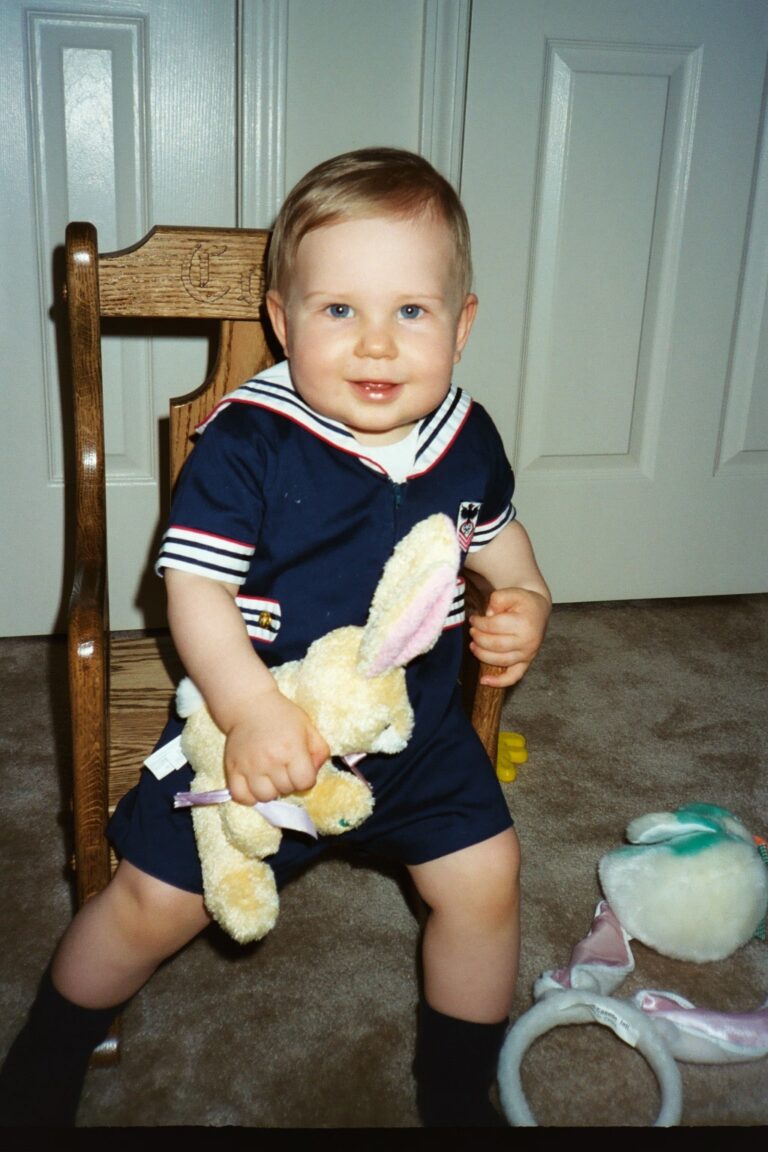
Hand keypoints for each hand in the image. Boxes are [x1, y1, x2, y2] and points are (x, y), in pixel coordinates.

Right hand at [223, 689, 329, 804]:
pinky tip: (255, 784)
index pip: (305, 783)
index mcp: (292, 749)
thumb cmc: (282, 716)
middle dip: (289, 782)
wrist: (249, 705)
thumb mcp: (308, 727)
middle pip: (286, 790)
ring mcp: (250, 766)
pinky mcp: (232, 769)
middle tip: (284, 768)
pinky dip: (249, 796)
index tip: (301, 770)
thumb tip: (314, 773)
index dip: (306, 779)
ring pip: (264, 797)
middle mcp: (271, 760)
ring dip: (270, 790)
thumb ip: (319, 752)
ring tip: (270, 777)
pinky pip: (241, 797)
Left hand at [469, 586, 550, 687]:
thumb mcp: (511, 592)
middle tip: (472, 631)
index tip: (473, 619)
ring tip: (473, 645)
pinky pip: (513, 676)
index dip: (478, 623)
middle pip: (495, 645)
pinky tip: (484, 681)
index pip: (493, 627)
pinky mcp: (526, 662)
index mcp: (524, 623)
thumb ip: (497, 599)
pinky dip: (499, 682)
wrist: (538, 610)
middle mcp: (528, 641)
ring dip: (482, 655)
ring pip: (500, 661)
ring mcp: (528, 654)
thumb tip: (488, 615)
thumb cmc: (523, 602)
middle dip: (478, 638)